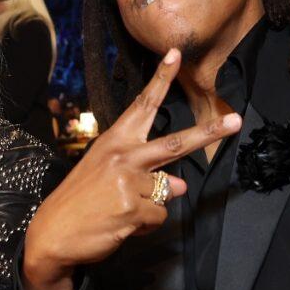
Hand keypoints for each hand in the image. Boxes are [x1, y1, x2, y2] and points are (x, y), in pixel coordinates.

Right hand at [22, 48, 241, 289]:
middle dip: (209, 133)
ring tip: (119, 211)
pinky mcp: (133, 208)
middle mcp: (123, 155)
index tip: (176, 55)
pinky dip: (145, 225)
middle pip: (175, 143)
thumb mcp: (107, 177)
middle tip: (236, 121)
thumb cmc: (79, 202)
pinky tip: (120, 224)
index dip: (161, 79)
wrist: (53, 233)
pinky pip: (158, 216)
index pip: (142, 105)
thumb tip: (179, 186)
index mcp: (114, 141)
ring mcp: (128, 182)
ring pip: (167, 193)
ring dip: (150, 207)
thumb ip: (144, 175)